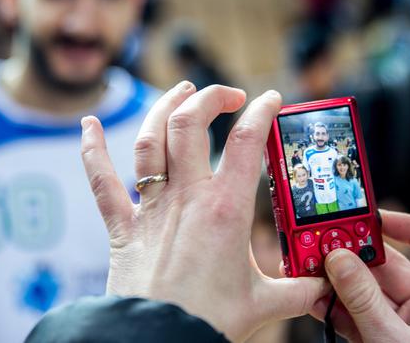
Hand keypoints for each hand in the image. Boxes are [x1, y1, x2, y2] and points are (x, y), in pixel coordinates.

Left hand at [80, 83, 328, 341]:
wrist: (160, 339)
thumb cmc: (209, 321)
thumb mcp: (265, 303)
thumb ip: (298, 289)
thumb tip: (322, 284)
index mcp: (225, 210)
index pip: (247, 142)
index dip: (262, 112)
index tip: (271, 99)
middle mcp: (185, 198)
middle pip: (190, 124)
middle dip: (210, 98)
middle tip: (228, 96)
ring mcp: (151, 207)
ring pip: (151, 140)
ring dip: (164, 107)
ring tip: (181, 92)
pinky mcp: (123, 226)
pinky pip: (101, 181)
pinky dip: (92, 151)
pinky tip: (87, 125)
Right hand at [312, 210, 409, 341]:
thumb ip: (364, 301)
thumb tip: (339, 260)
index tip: (380, 221)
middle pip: (391, 264)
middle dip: (355, 253)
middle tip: (325, 242)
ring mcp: (400, 323)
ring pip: (365, 286)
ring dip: (335, 276)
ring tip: (309, 265)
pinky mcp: (376, 336)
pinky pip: (351, 310)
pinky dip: (330, 301)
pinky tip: (310, 293)